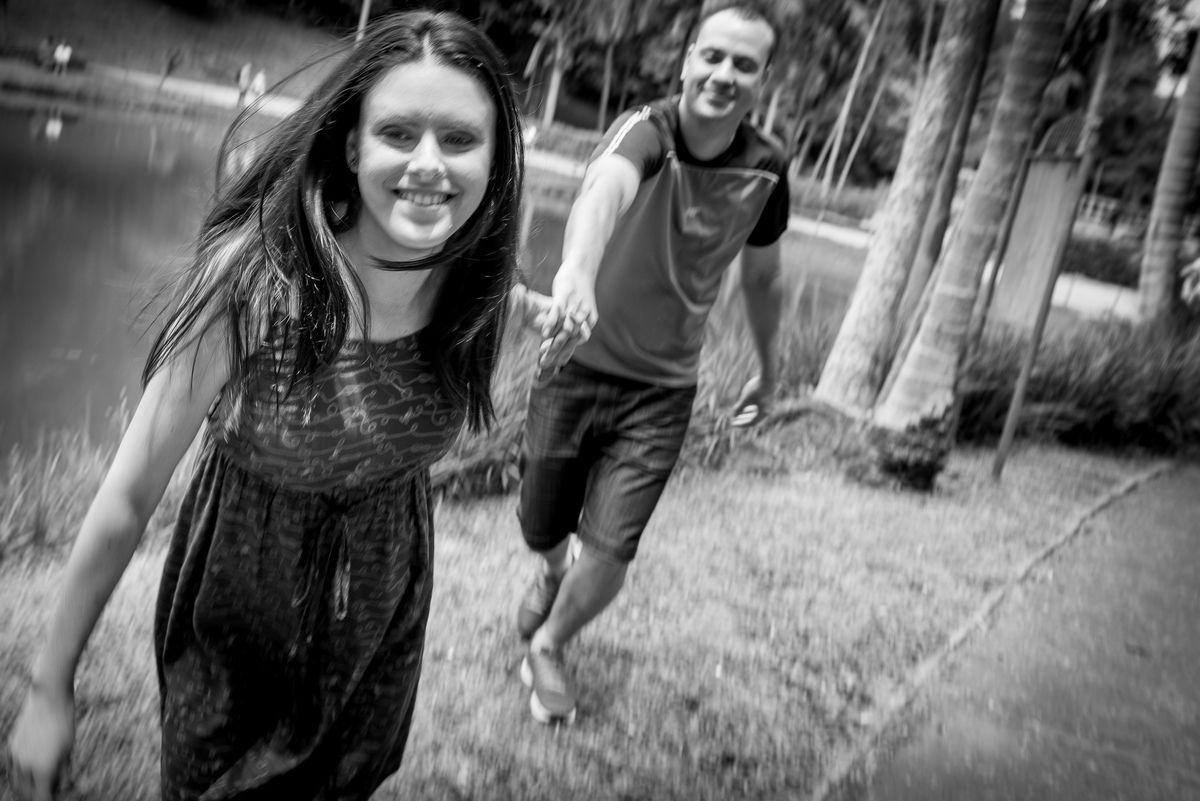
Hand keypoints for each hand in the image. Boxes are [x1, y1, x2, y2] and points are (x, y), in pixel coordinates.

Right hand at [5, 686, 74, 799]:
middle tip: (48, 794)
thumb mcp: (69, 751)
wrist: (48, 701)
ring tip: (37, 790)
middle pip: (28, 795)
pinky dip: (19, 778)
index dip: (49, 800)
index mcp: (44, 770)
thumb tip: (61, 787)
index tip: (55, 798)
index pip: (42, 798)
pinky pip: (12, 771)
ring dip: (26, 791)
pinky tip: (26, 778)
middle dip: (37, 797)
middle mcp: (26, 768)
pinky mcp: (11, 749)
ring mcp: (16, 758)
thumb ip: (62, 773)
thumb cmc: (64, 724)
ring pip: (17, 785)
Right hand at [536, 268, 597, 383]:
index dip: (565, 354)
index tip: (554, 364)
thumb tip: (566, 335)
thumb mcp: (579, 307)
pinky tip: (543, 335)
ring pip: (565, 329)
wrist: (581, 266)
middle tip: (544, 365)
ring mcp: (574, 305)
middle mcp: (583, 315)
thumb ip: (574, 322)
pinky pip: (557, 313)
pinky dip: (551, 324)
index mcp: (589, 320)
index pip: (577, 342)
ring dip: (554, 343)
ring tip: (543, 354)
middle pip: (571, 339)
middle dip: (558, 353)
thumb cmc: (578, 288)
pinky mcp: (564, 295)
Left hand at [731, 374, 775, 427]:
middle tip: (733, 420)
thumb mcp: (745, 398)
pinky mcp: (768, 400)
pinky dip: (751, 409)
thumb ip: (739, 408)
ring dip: (746, 414)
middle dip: (743, 419)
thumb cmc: (756, 387)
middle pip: (754, 419)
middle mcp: (767, 410)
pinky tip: (744, 406)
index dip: (741, 424)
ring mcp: (768, 405)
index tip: (732, 423)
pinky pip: (758, 408)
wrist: (767, 376)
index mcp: (763, 412)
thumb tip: (733, 415)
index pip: (751, 422)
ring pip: (756, 413)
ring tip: (738, 414)